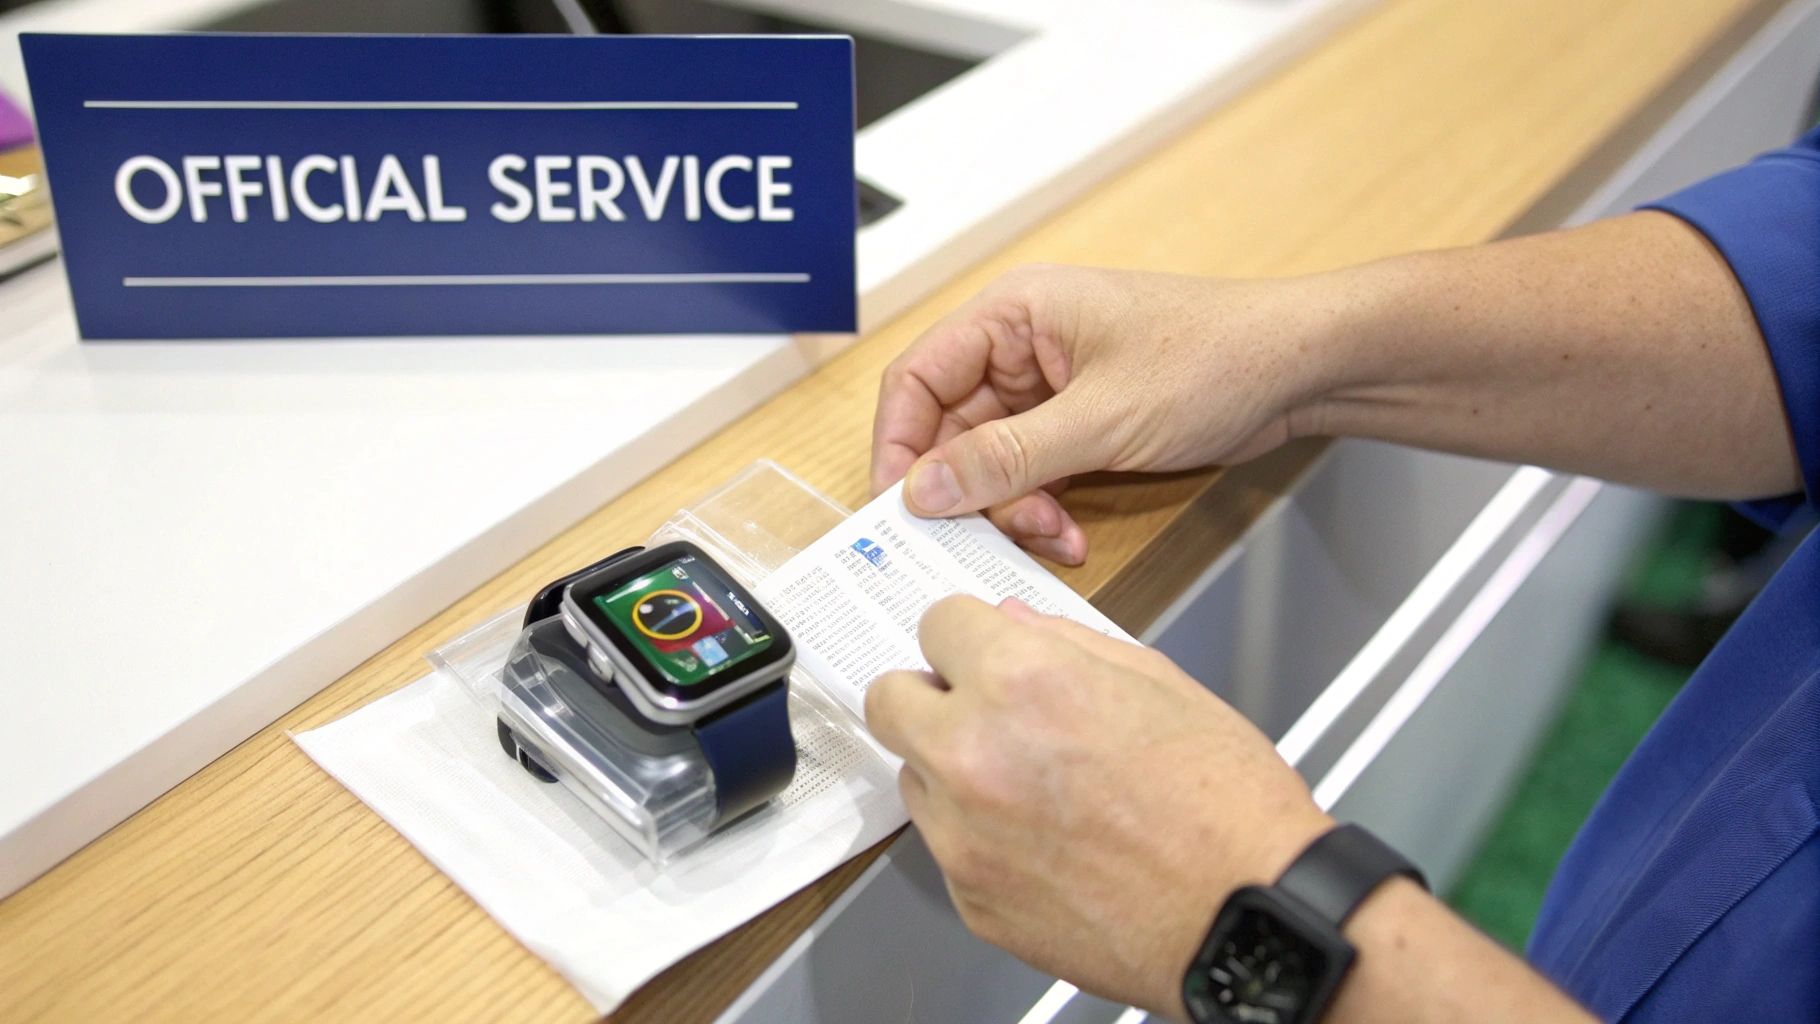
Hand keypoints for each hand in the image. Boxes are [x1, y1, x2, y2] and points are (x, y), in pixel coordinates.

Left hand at [865, 595, 1331, 1018]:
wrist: (1248, 916)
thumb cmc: (1225, 804)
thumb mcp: (1160, 683)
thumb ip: (1069, 643)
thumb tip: (1013, 623)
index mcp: (1020, 682)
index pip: (937, 623)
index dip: (969, 634)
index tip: (983, 649)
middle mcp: (973, 754)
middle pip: (889, 699)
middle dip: (930, 694)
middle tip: (978, 708)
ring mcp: (964, 834)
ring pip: (914, 776)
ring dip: (953, 769)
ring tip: (1033, 785)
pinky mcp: (971, 899)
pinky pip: (948, 847)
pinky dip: (981, 838)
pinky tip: (1047, 842)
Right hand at [870, 265, 1340, 563]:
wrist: (1301, 369)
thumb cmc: (1216, 357)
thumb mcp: (1102, 419)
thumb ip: (1007, 457)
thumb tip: (925, 487)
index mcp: (1013, 314)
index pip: (917, 378)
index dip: (898, 446)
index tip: (900, 508)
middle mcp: (1021, 345)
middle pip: (949, 429)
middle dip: (970, 491)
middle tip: (991, 535)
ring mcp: (1050, 386)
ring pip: (990, 461)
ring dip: (1012, 508)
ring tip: (1052, 534)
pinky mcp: (1078, 420)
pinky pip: (1031, 472)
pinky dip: (1041, 507)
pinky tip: (1070, 533)